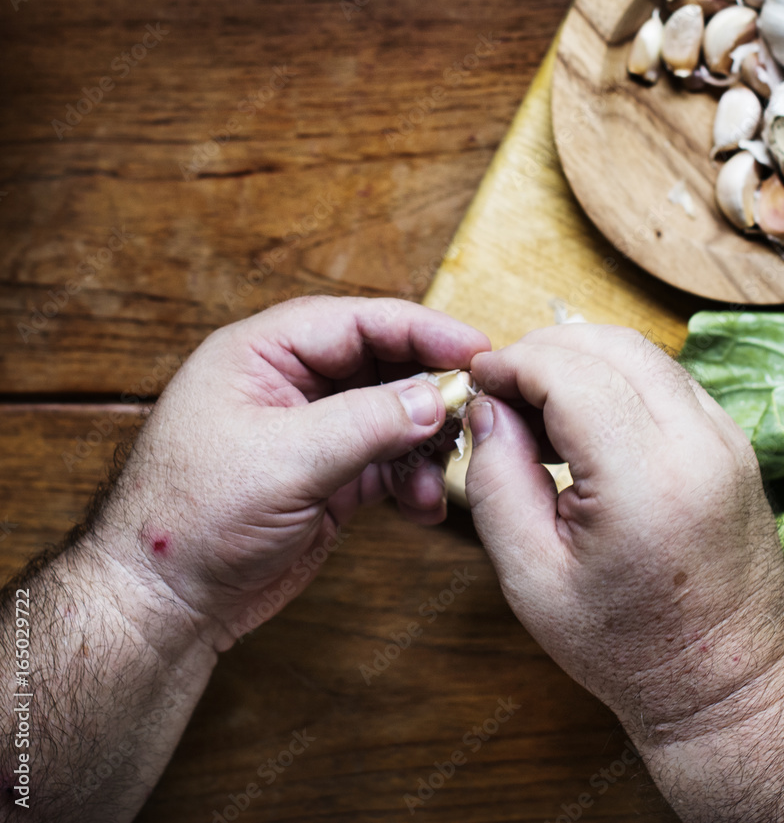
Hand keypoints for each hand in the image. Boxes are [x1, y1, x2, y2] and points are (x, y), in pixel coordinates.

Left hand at [93, 296, 489, 650]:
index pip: (356, 322)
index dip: (420, 330)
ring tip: (442, 472)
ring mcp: (312, 434)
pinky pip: (387, 463)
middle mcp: (290, 386)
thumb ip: (366, 423)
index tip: (475, 349)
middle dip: (430, 388)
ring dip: (425, 442)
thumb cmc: (189, 519)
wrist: (165, 604)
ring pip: (392, 416)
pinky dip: (412, 480)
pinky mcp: (328, 478)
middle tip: (475, 410)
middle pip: (382, 364)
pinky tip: (423, 505)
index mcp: (263, 354)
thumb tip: (435, 397)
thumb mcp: (283, 460)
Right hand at [464, 324, 783, 740]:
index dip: (513, 363)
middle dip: (544, 350)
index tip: (479, 379)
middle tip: (502, 390)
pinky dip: (616, 379)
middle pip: (611, 345)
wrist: (725, 679)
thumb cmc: (628, 644)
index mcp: (648, 482)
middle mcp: (701, 445)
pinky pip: (665, 379)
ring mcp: (727, 438)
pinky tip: (584, 424)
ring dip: (581, 361)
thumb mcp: (531, 576)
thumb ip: (496, 480)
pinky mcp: (734, 441)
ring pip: (642, 353)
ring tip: (539, 411)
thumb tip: (488, 408)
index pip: (572, 373)